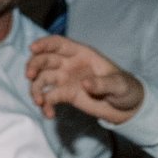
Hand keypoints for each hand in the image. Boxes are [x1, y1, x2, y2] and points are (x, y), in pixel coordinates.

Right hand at [26, 35, 143, 122]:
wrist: (127, 107)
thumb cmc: (125, 88)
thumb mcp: (119, 84)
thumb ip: (103, 83)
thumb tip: (85, 84)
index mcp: (81, 54)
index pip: (58, 44)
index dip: (44, 44)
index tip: (33, 49)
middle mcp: (69, 64)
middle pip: (45, 60)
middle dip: (34, 65)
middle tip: (30, 76)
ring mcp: (65, 80)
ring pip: (42, 79)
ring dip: (36, 88)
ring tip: (39, 102)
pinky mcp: (65, 96)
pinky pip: (49, 98)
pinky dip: (46, 105)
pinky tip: (49, 114)